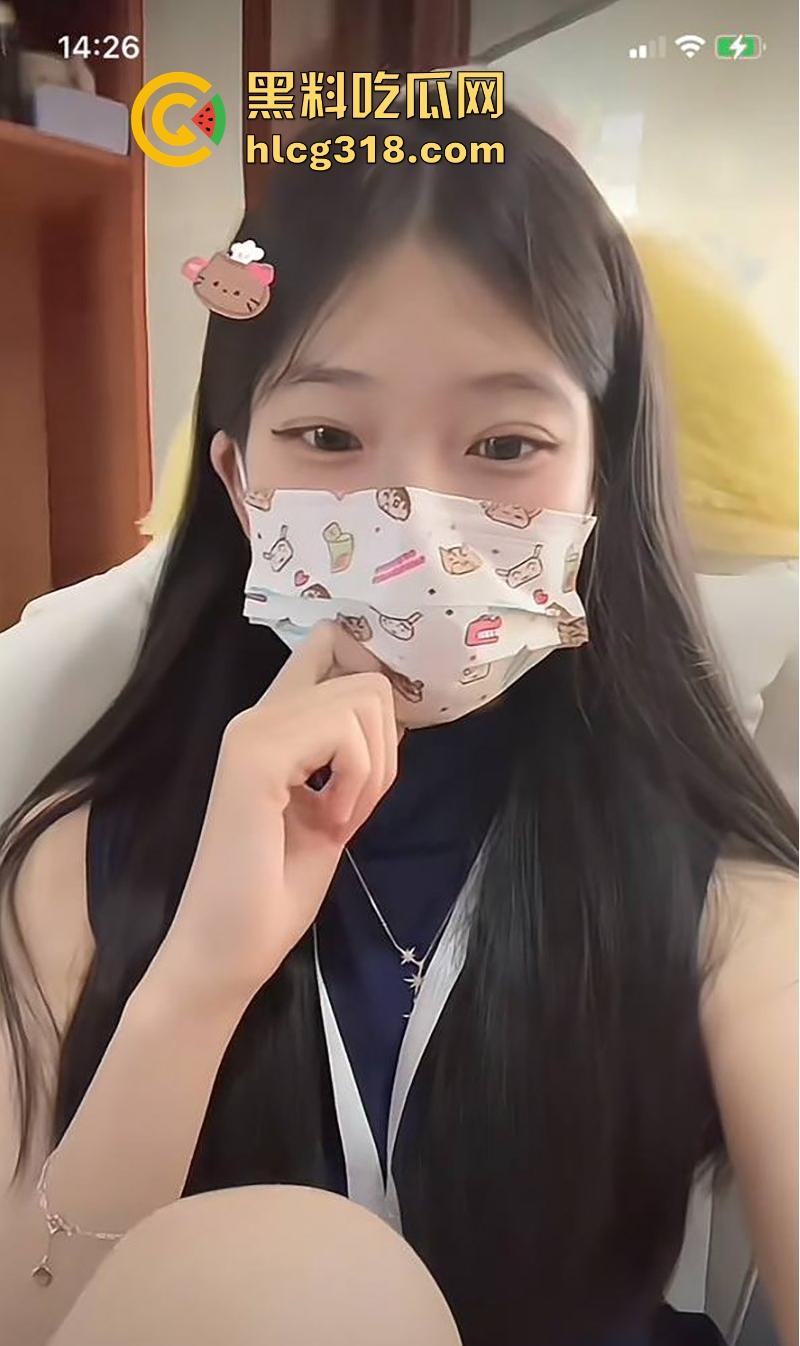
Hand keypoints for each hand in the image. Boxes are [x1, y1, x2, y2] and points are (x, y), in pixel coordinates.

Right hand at [150, 622, 400, 1004]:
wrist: (228, 948)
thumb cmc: (274, 890)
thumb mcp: (333, 806)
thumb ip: (349, 755)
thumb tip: (390, 713)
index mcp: (273, 724)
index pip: (326, 645)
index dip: (371, 669)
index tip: (380, 737)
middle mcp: (258, 714)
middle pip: (367, 677)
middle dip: (385, 746)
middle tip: (354, 805)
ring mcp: (252, 730)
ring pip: (364, 699)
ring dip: (373, 768)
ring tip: (338, 818)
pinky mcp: (254, 757)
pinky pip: (344, 734)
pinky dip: (357, 783)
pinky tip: (329, 824)